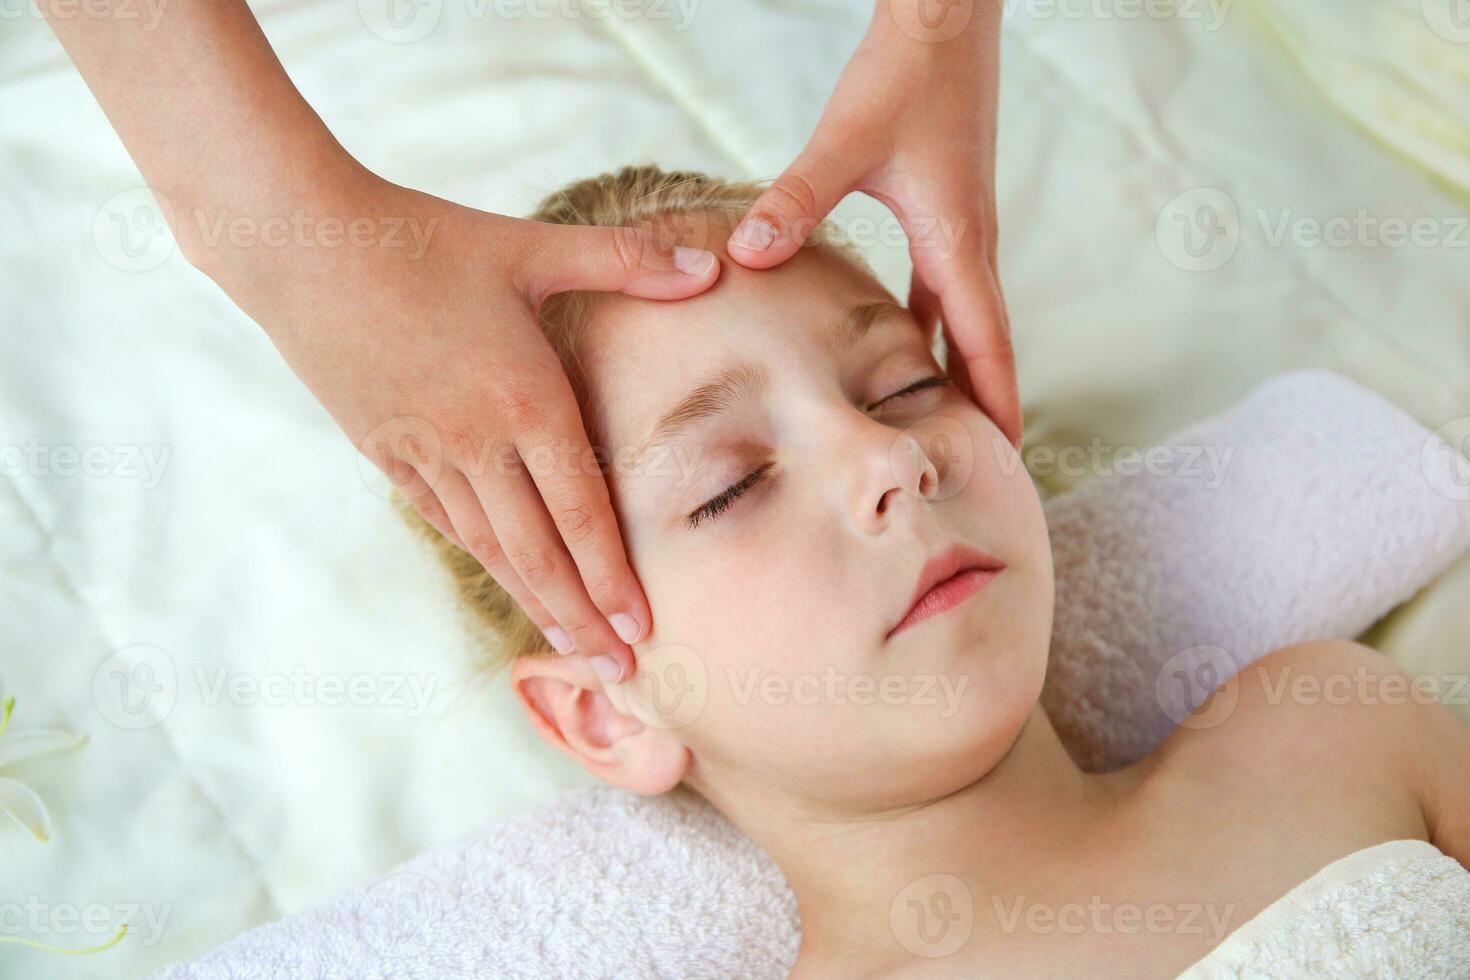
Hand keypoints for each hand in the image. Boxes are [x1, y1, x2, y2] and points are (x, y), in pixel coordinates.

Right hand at [193, 164, 719, 682]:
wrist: (299, 243)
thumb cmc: (423, 237)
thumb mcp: (529, 245)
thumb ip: (626, 260)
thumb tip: (716, 265)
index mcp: (523, 398)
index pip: (581, 511)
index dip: (612, 577)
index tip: (640, 629)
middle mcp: (475, 441)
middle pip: (538, 552)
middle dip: (582, 617)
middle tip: (619, 672)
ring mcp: (424, 452)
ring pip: (488, 547)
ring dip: (533, 602)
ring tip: (568, 648)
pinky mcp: (383, 450)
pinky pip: (442, 517)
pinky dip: (478, 555)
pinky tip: (503, 580)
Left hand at [726, 0, 1020, 446]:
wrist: (945, 16)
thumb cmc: (906, 74)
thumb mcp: (845, 141)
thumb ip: (796, 199)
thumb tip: (749, 253)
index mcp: (956, 240)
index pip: (985, 342)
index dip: (995, 401)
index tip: (1005, 455)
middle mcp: (970, 240)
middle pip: (985, 341)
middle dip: (985, 401)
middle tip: (982, 459)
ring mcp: (962, 224)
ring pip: (967, 314)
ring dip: (962, 365)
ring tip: (944, 416)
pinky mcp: (946, 206)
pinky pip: (945, 283)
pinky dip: (936, 322)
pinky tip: (906, 337)